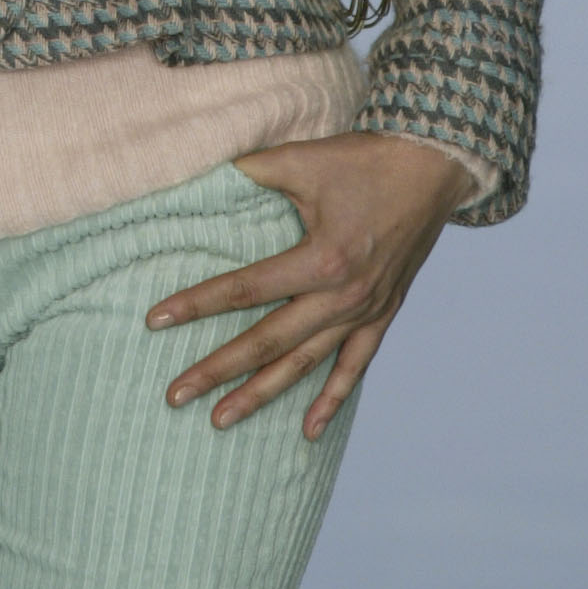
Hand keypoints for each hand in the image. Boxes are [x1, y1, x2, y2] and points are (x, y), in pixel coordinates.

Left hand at [146, 132, 473, 439]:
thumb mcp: (302, 158)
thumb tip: (200, 176)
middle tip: (176, 394)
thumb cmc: (365, 159)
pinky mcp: (383, 314)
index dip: (196, 304)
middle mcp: (343, 296)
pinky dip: (332, 400)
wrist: (433, 167)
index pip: (244, 289)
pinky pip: (354, 366)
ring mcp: (365, 311)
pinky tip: (307, 430)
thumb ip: (249, 171)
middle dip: (218, 370)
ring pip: (305, 364)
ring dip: (262, 394)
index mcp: (322, 259)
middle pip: (268, 341)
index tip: (155, 321)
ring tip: (220, 420)